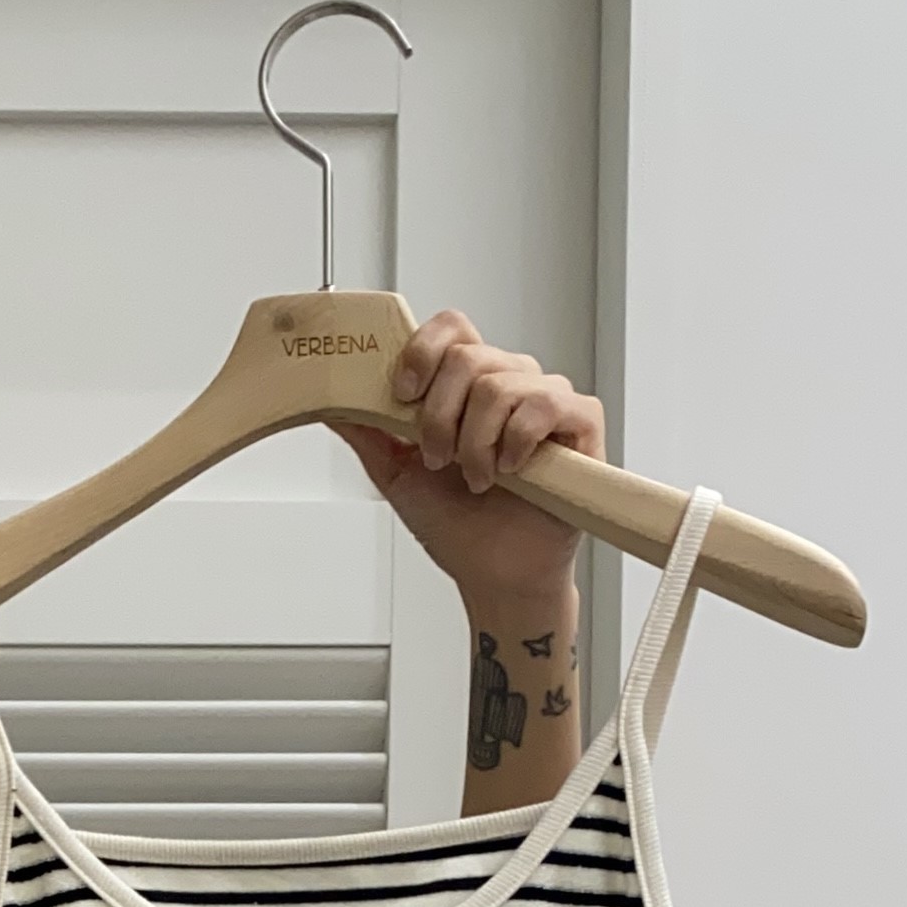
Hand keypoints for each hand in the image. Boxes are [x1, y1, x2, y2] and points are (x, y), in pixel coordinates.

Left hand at [333, 312, 604, 608]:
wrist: (495, 577)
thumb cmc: (458, 528)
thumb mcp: (396, 474)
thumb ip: (366, 432)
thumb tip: (326, 399)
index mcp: (467, 386)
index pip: (451, 329)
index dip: (423, 351)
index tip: (404, 395)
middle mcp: (508, 382)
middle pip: (469, 356)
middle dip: (440, 416)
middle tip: (440, 460)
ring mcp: (545, 399)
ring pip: (501, 383)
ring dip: (476, 441)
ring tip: (478, 478)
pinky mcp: (581, 423)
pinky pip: (547, 402)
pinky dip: (518, 439)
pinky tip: (511, 470)